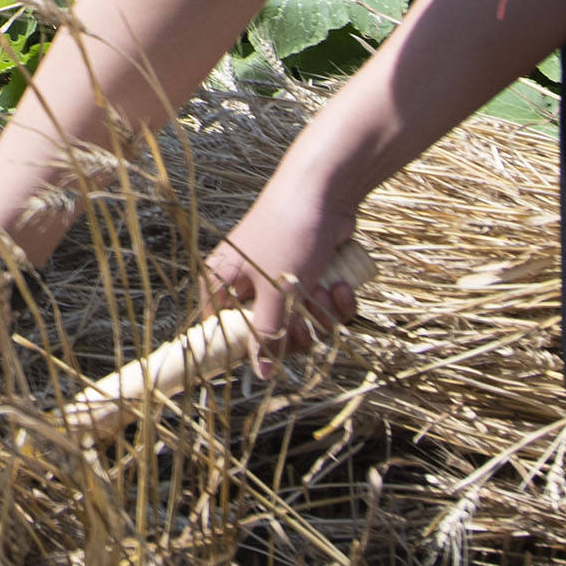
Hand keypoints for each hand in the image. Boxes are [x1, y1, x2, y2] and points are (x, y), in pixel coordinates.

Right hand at [201, 176, 362, 369]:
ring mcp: (282, 282)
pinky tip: (342, 286)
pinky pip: (322, 309)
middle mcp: (250, 286)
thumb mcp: (275, 290)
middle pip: (270, 335)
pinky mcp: (310, 277)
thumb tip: (260, 374)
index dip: (246, 349)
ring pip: (301, 324)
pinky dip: (336, 303)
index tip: (271, 359)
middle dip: (297, 330)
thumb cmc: (287, 235)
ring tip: (327, 289)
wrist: (325, 191)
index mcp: (224, 284)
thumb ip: (266, 335)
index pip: (222, 332)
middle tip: (307, 317)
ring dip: (321, 315)